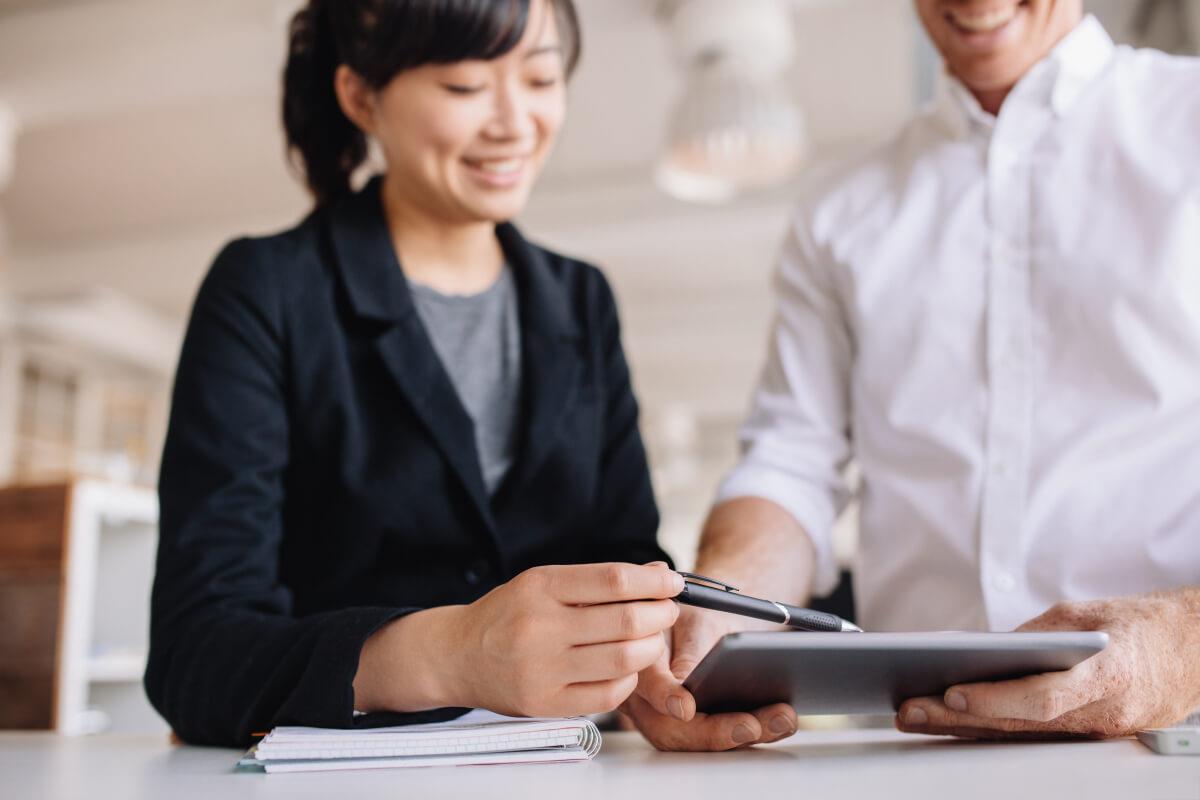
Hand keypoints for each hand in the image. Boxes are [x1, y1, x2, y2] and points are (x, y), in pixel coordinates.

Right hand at [446, 561, 683, 717]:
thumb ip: (600, 580)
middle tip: (667, 612)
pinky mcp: (545, 703)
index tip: (673, 583)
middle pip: (625, 622)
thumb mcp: (544, 583)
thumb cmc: (507, 614)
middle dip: (660, 616)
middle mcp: (540, 627)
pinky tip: (626, 668)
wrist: (456, 654)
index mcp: (540, 587)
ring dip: (650, 649)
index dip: (654, 583)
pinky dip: (629, 680)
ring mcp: (542, 669)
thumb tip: (658, 573)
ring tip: (651, 640)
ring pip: (623, 661)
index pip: (614, 581)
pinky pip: (608, 695)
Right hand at [621, 603, 797, 749]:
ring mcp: (670, 720)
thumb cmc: (701, 615)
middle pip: (670, 729)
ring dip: (743, 737)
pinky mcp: (698, 729)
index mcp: (641, 663)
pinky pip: (718, 740)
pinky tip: (781, 721)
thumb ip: (690, 650)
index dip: (665, 698)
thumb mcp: (697, 620)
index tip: (686, 708)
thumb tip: (687, 685)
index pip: (648, 685)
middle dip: (715, 732)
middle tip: (753, 725)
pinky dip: (751, 733)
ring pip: (697, 742)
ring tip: (783, 719)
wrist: (715, 622)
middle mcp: (647, 700)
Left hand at [896, 590, 1199, 738]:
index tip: (950, 692)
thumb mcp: (1083, 614)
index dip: (994, 700)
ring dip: (963, 728)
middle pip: (1019, 724)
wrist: (1192, 652)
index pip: (1043, 698)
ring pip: (1019, 735)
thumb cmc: (1138, 626)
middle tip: (909, 709)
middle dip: (958, 718)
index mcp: (1107, 676)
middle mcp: (1102, 713)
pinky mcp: (1088, 737)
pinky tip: (950, 721)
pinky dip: (990, 728)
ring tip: (914, 715)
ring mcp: (1096, 732)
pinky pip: (1032, 736)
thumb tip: (981, 650)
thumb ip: (1034, 634)